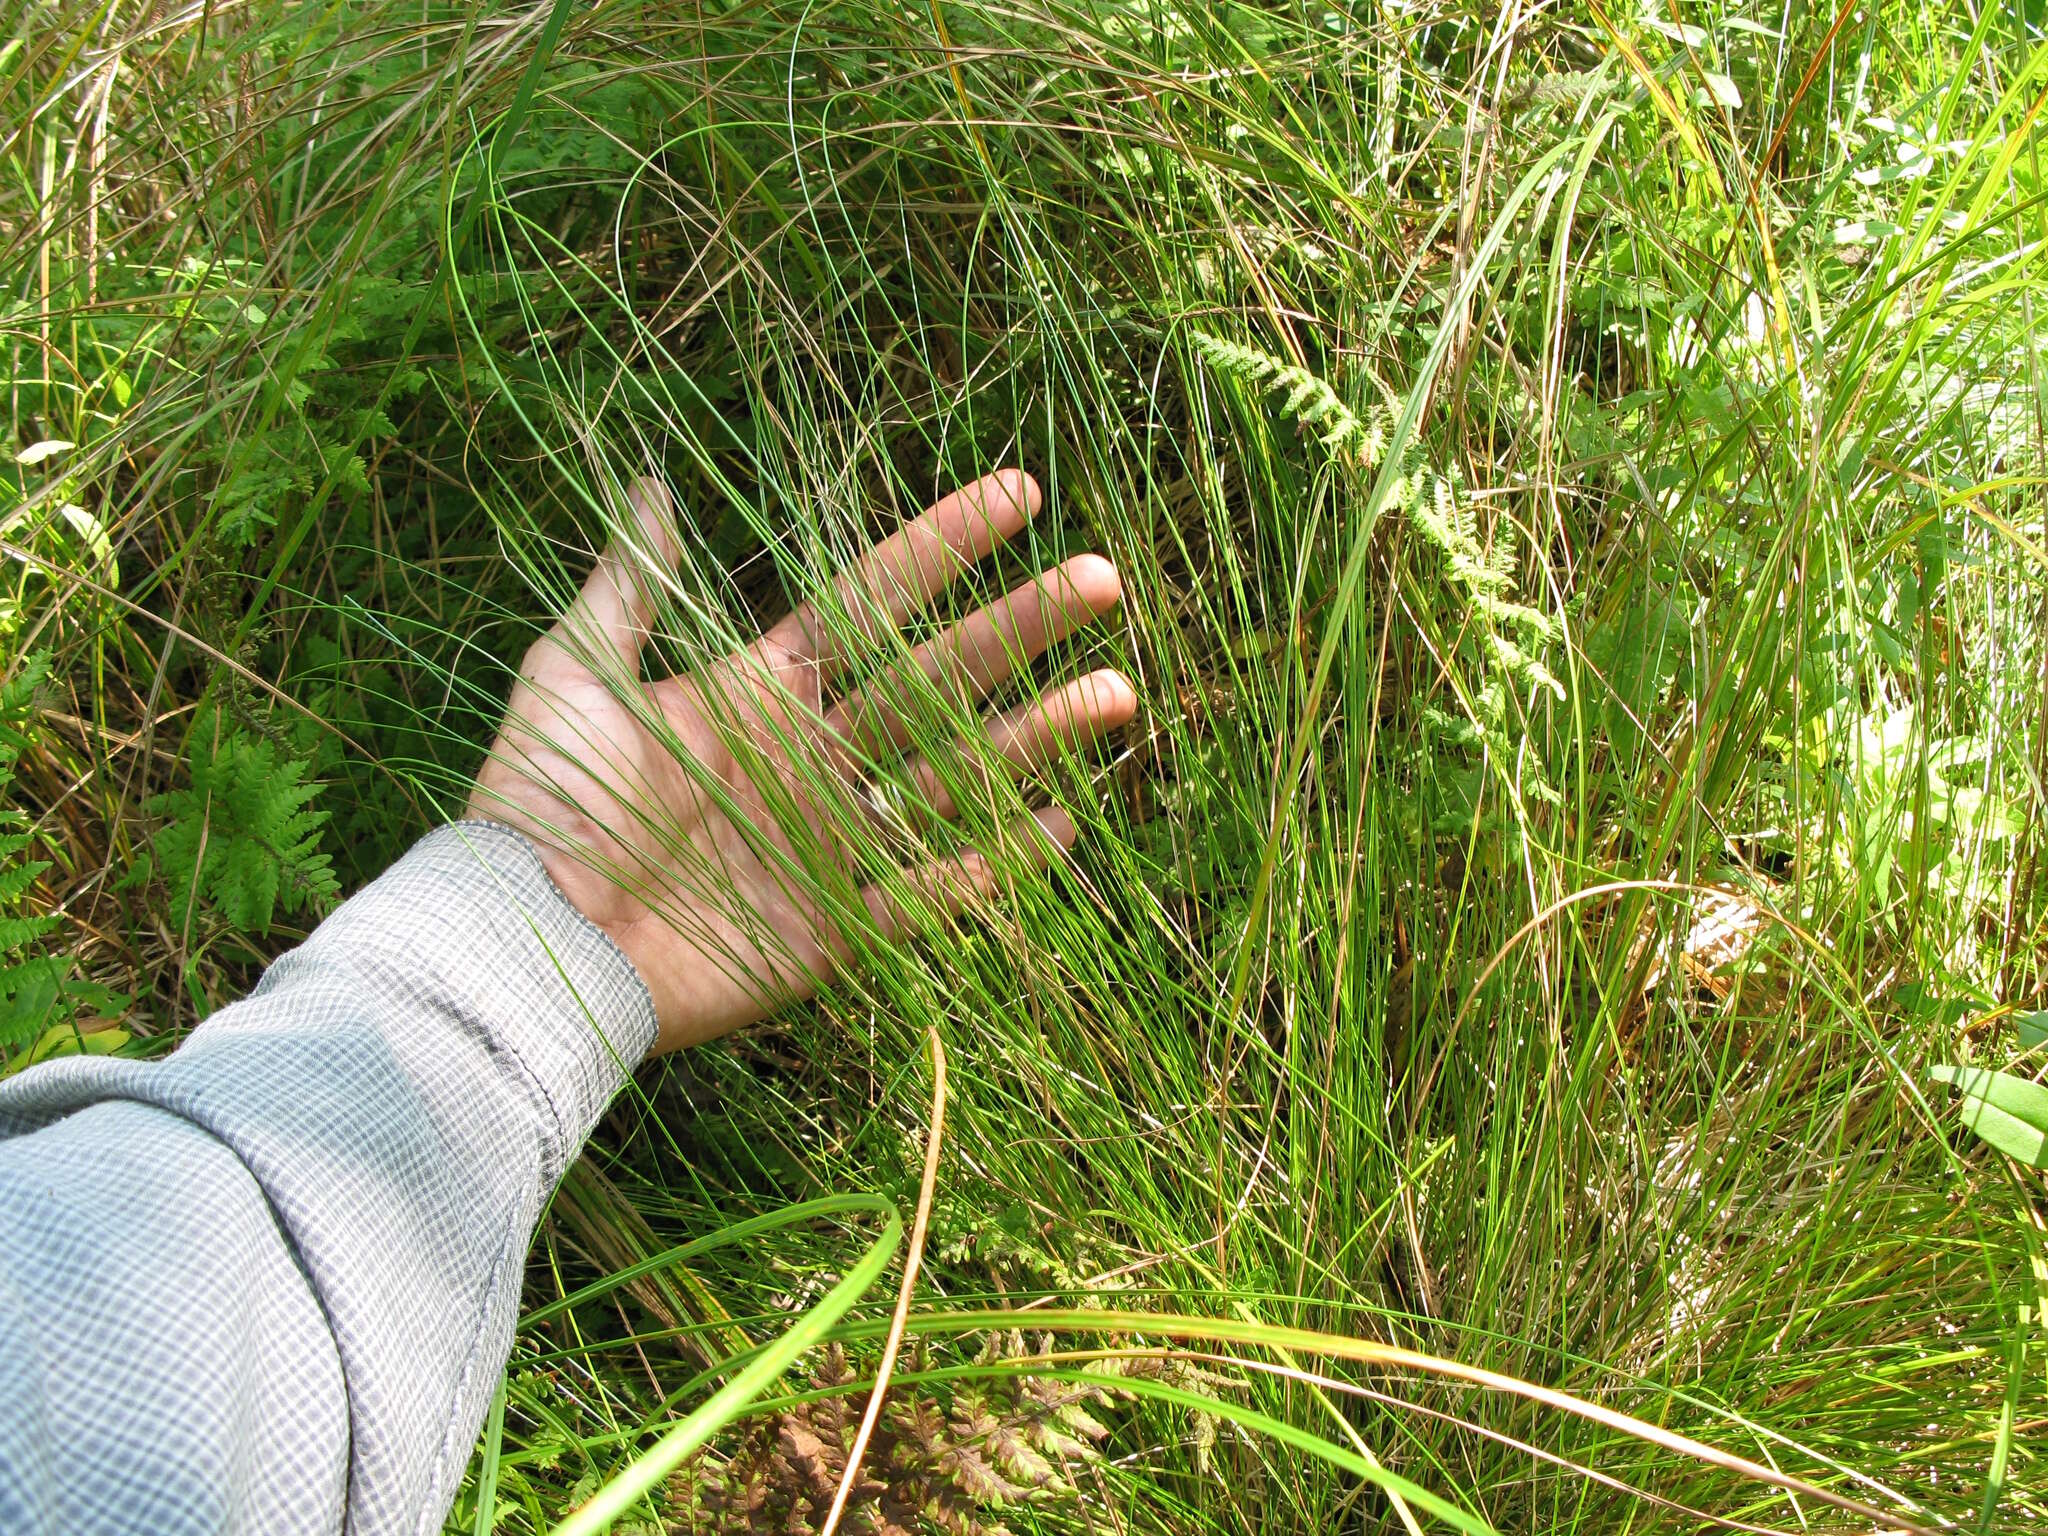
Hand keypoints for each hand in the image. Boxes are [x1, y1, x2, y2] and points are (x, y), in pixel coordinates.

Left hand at [468, 470, 1134, 1052]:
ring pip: (956, 778)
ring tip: (1117, 692)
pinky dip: (999, 869)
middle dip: (1018, 629)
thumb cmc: (541, 804)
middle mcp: (811, 758)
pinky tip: (1066, 828)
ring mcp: (829, 842)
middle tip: (1102, 580)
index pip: (873, 601)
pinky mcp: (834, 928)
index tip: (1018, 493)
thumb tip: (651, 480)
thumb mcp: (572, 674)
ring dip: (1038, 737)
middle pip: (937, 679)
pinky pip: (933, 893)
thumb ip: (628, 585)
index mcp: (759, 691)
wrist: (525, 939)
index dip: (943, 546)